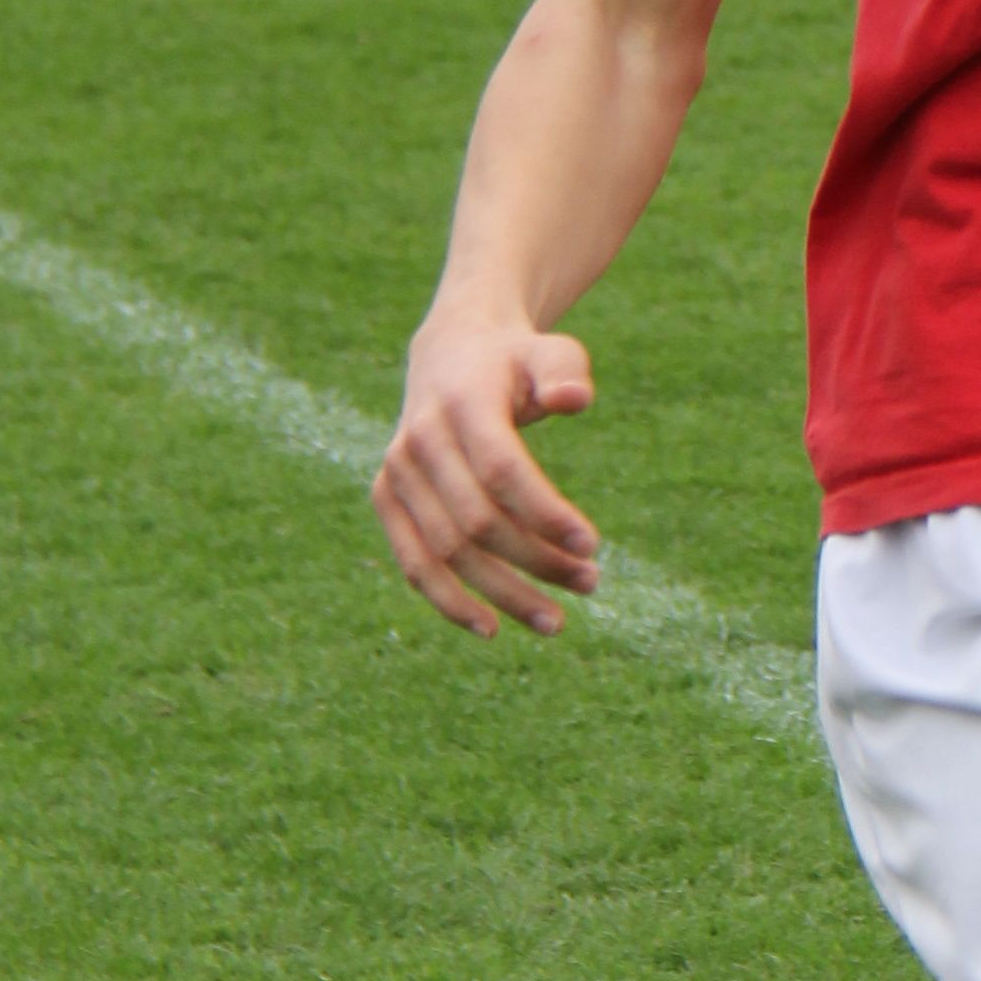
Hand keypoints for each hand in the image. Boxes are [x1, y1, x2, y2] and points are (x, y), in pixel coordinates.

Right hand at [372, 318, 600, 639]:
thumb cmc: (516, 362)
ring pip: (446, 552)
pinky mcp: (387, 498)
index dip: (546, 513)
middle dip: (537, 561)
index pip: (503, 471)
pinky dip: (448, 601)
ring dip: (502, 593)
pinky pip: (414, 562)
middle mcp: (420, 441)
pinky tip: (492, 628)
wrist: (451, 353)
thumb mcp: (550, 352)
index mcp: (462, 403)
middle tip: (592, 583)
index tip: (593, 546)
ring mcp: (397, 473)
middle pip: (478, 521)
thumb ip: (566, 372)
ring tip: (556, 620)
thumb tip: (574, 400)